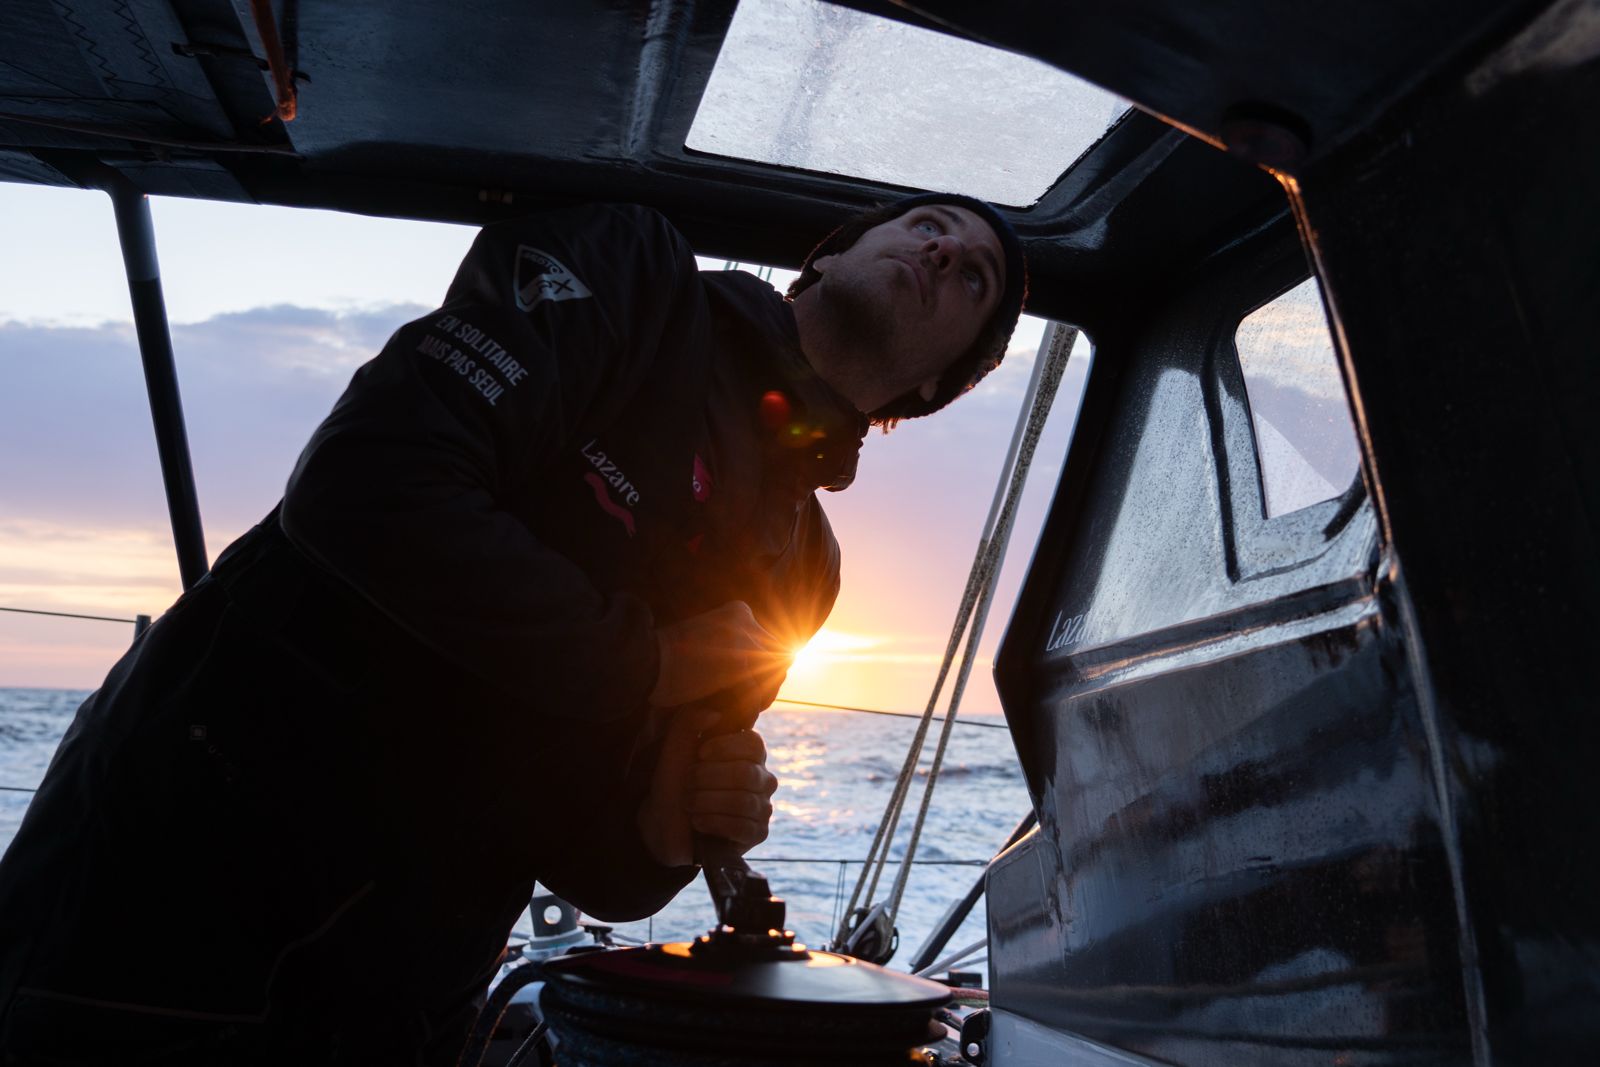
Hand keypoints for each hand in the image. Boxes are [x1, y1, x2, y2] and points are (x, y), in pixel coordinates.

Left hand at [637, 709, 777, 867]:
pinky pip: (745, 827)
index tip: (700, 754)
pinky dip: (715, 823)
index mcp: (748, 754)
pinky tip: (698, 822)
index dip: (726, 747)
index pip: (754, 744)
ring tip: (689, 804)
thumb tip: (714, 714)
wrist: (664, 824)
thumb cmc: (674, 783)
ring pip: (744, 801)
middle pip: (746, 774)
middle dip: (708, 779)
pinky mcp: (758, 833)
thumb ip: (690, 723)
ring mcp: (762, 806)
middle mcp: (761, 778)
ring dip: (707, 802)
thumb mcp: (675, 749)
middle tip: (688, 785)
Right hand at [650, 601, 791, 708]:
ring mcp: (743, 636)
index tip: (747, 698)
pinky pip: (755, 693)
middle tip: (744, 710)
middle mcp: (745, 618)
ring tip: (737, 715)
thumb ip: (737, 660)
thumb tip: (772, 683)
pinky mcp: (738, 658)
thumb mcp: (709, 654)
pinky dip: (744, 710)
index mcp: (739, 612)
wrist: (639, 664)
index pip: (772, 650)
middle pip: (779, 662)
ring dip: (758, 701)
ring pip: (772, 678)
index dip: (764, 678)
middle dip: (766, 689)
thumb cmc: (668, 669)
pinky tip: (728, 718)